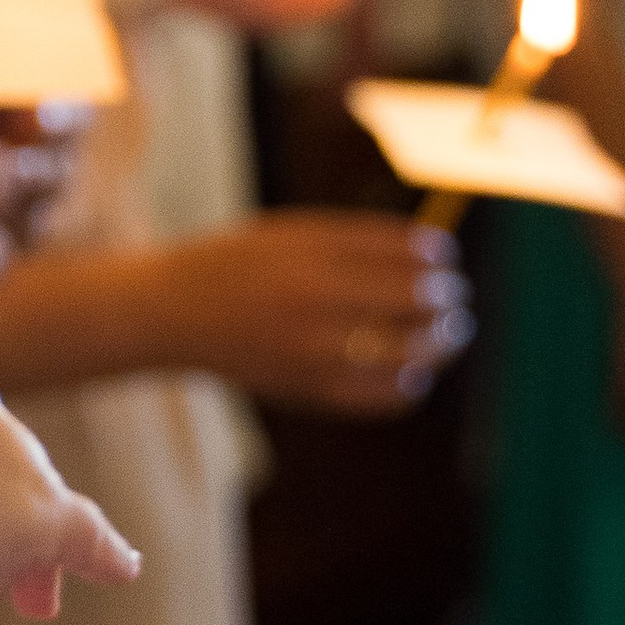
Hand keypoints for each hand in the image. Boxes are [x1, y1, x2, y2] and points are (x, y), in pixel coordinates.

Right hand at [154, 214, 470, 412]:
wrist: (173, 312)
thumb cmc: (240, 263)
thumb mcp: (293, 231)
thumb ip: (358, 240)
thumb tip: (434, 252)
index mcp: (314, 254)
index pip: (410, 256)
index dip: (439, 258)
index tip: (444, 259)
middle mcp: (316, 301)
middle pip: (417, 301)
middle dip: (446, 298)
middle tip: (452, 297)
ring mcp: (314, 350)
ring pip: (412, 351)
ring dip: (441, 342)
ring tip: (447, 335)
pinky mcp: (310, 389)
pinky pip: (384, 394)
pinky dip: (409, 382)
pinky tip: (412, 370)